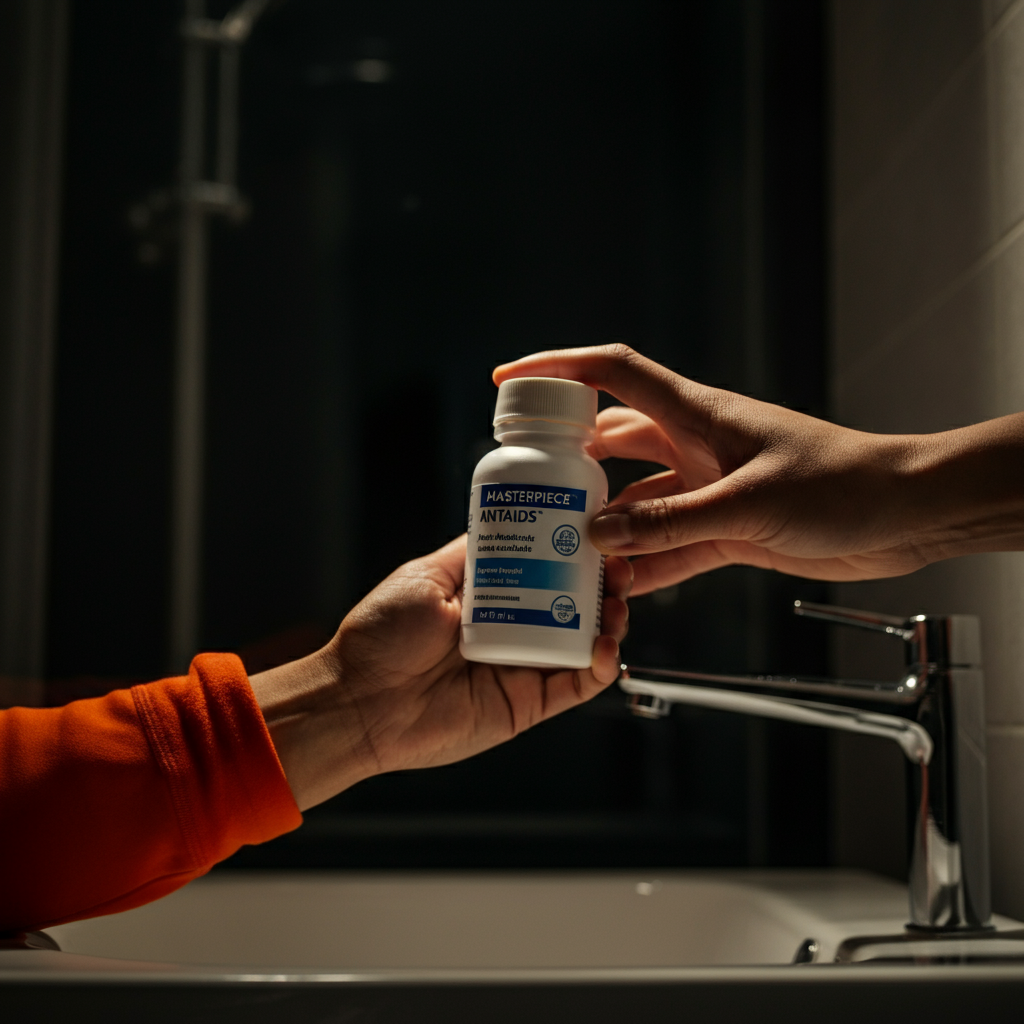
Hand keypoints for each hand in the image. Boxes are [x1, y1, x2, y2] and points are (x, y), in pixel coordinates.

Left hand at [250, 537, 631, 809]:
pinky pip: (577, 686)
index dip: (576, 554)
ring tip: (617, 599)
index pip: (547, 571)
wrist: (358, 699)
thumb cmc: (380, 637)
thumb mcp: (427, 575)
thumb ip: (471, 552)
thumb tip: (506, 519)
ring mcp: (523, 668)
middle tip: (616, 565)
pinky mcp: (528, 704)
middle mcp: (513, 631)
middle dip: (604, 583)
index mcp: (490, 599)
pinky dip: (600, 667)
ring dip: (611, 619)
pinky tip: (604, 645)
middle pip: (576, 605)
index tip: (597, 532)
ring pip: (585, 643)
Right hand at [494, 344, 1023, 594]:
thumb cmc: (844, 483)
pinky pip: (670, 544)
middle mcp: (696, 445)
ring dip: (608, 527)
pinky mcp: (728, 528)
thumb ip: (669, 523)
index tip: (510, 380)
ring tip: (568, 551)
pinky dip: (645, 564)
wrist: (905, 514)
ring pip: (639, 503)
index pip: (612, 374)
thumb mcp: (747, 504)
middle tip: (528, 487)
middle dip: (570, 462)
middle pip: (614, 443)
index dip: (557, 369)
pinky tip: (620, 585)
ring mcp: (710, 487)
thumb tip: (599, 534)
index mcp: (697, 414)